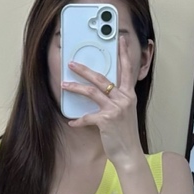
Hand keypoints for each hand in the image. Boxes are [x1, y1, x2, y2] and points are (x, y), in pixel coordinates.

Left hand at [63, 43, 141, 166]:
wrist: (129, 153)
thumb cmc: (125, 134)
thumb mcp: (125, 113)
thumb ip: (116, 101)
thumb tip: (102, 93)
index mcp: (129, 95)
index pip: (127, 70)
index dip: (124, 54)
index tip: (120, 40)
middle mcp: (124, 99)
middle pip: (102, 78)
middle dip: (84, 70)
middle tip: (72, 63)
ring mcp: (115, 109)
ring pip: (91, 92)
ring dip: (75, 87)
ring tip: (64, 85)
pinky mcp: (106, 120)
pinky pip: (87, 117)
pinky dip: (78, 120)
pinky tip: (72, 123)